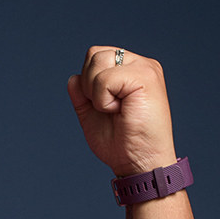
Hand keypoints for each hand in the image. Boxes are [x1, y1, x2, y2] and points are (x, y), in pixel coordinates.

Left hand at [68, 47, 175, 178]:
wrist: (140, 164)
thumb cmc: (122, 145)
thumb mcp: (93, 117)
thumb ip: (82, 97)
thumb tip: (73, 78)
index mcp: (130, 70)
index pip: (96, 56)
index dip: (88, 82)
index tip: (104, 107)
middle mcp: (139, 63)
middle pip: (94, 54)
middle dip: (89, 85)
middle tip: (108, 109)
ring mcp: (144, 68)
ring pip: (97, 62)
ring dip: (96, 93)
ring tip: (115, 110)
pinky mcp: (145, 77)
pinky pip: (105, 78)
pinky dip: (103, 100)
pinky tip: (119, 111)